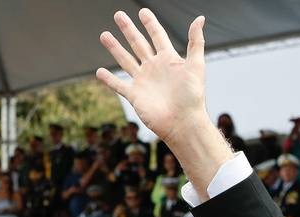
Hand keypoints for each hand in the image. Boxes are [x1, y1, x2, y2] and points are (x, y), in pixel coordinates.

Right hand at [98, 10, 206, 144]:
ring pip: (126, 60)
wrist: (183, 122)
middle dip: (129, 30)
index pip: (158, 37)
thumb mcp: (196, 66)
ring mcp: (143, 82)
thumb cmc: (192, 96)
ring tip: (104, 35)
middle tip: (118, 15)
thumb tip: (200, 18)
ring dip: (115, 48)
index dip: (151, 24)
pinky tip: (99, 71)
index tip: (143, 12)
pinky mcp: (135, 95)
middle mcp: (155, 68)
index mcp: (169, 60)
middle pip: (139, 44)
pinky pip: (119, 85)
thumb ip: (196, 42)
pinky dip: (109, 79)